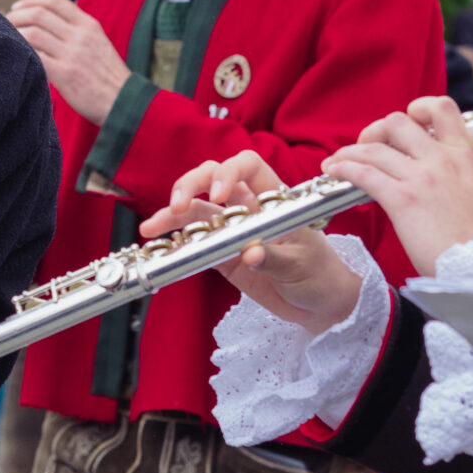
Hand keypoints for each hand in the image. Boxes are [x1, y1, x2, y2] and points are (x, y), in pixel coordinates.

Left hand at [9, 0, 131, 125]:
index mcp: (89, 25)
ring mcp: (72, 54)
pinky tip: (16, 57)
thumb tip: (47, 22)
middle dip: (16, 15)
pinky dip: (21, 53)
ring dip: (14, 34)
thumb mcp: (98, 43)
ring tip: (7, 39)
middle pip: (39, 14)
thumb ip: (75, 30)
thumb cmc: (107, 76)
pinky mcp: (64, 74)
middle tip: (6, 22)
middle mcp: (80, 35)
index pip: (55, 0)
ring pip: (32, 33)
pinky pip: (35, 56)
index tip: (18, 7)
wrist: (123, 102)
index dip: (31, 0)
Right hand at [146, 153, 363, 334]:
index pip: (248, 166)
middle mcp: (249, 208)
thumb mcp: (302, 264)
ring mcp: (232, 230)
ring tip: (151, 228)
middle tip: (176, 206)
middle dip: (190, 185)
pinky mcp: (221, 254)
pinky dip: (175, 243)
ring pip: (196, 209)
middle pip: (212, 178)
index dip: (229, 173)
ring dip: (172, 215)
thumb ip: (274, 257)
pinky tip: (159, 248)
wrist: (320, 305)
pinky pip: (194, 242)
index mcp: (274, 200)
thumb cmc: (321, 276)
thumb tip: (251, 252)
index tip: (217, 196)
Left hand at [322, 97, 472, 275]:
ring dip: (349, 152)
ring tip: (337, 162)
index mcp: (466, 154)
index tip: (406, 122)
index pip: (441, 108)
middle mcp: (442, 159)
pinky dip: (344, 169)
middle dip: (375, 131)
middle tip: (367, 146)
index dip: (418, 109)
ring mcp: (422, 178)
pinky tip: (335, 172)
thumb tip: (468, 165)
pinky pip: (365, 174)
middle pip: (397, 122)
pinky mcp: (403, 200)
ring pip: (374, 149)